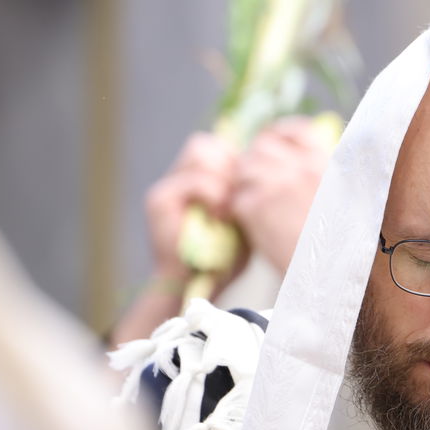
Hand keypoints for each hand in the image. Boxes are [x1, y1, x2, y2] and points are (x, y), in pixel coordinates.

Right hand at [143, 132, 240, 283]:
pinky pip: (194, 179)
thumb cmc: (225, 257)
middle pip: (204, 143)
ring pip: (199, 153)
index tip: (249, 188)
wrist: (197, 286)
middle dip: (228, 165)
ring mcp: (166, 186)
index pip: (217, 146)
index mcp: (196, 179)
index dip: (236, 161)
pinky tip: (221, 215)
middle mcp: (177, 177)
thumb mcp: (243, 218)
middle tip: (240, 196)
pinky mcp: (159, 200)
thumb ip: (247, 191)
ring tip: (229, 207)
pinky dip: (213, 193)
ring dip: (222, 178)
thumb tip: (270, 165)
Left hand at [229, 117, 332, 271]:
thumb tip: (306, 169)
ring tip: (248, 205)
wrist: (335, 276)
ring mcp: (277, 184)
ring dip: (243, 186)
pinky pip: (238, 198)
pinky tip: (245, 224)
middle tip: (253, 181)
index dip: (279, 138)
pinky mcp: (257, 208)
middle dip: (254, 162)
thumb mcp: (348, 201)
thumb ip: (326, 179)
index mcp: (326, 162)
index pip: (293, 131)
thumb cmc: (346, 247)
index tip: (274, 149)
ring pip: (245, 169)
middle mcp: (301, 167)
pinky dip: (237, 210)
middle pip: (262, 148)